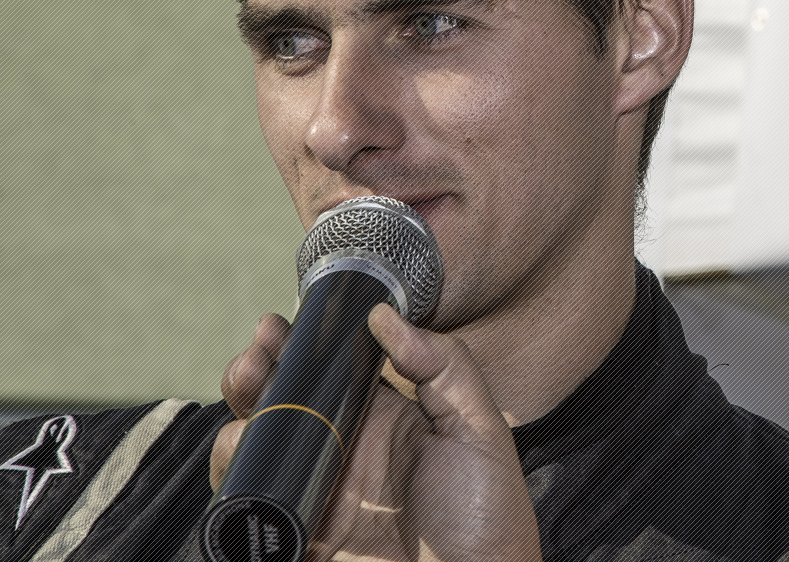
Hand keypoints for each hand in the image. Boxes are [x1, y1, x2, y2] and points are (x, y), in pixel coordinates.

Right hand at [213, 308, 541, 561]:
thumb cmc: (487, 518)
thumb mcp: (478, 429)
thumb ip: (443, 365)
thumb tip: (384, 315)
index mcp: (385, 422)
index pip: (330, 375)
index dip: (300, 349)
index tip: (276, 325)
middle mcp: (344, 456)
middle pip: (282, 407)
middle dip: (256, 377)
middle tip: (252, 359)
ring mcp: (318, 499)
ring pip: (255, 453)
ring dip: (238, 424)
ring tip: (246, 407)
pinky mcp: (299, 540)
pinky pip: (248, 510)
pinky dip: (234, 481)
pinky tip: (240, 457)